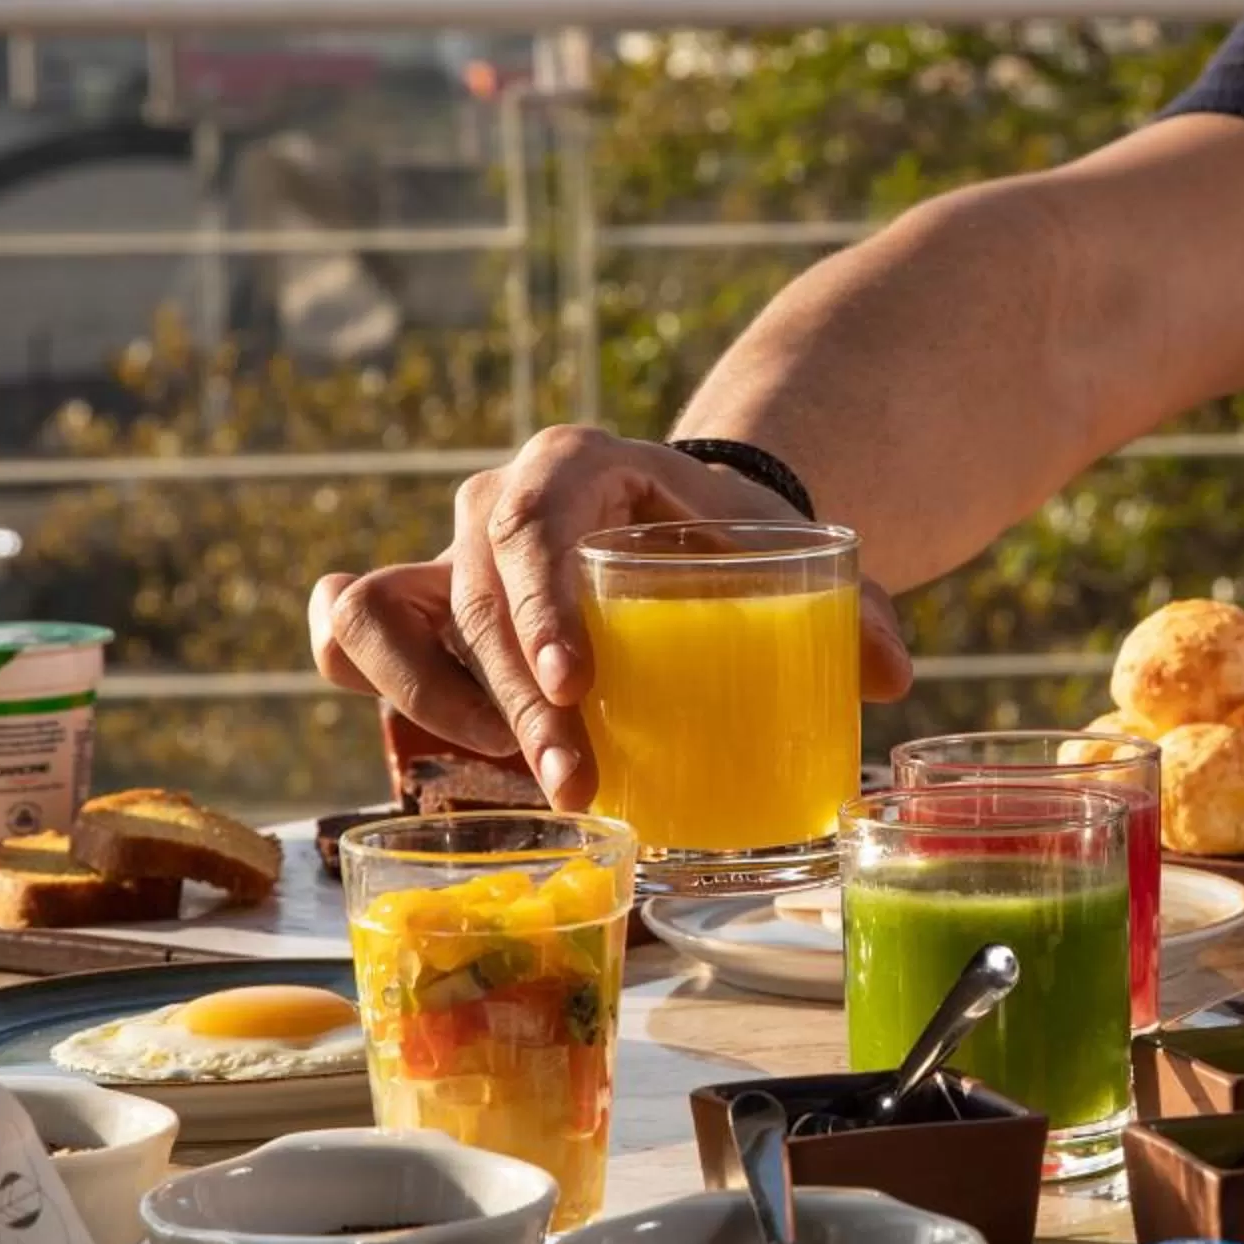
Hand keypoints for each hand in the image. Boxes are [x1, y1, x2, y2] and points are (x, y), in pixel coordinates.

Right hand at [309, 427, 913, 808]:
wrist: (682, 524)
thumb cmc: (730, 539)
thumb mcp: (789, 554)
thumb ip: (853, 609)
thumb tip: (896, 678)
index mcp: (578, 462)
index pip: (533, 524)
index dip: (539, 605)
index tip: (573, 687)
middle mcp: (494, 500)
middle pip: (474, 596)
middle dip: (515, 701)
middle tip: (575, 781)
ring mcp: (442, 552)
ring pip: (386, 617)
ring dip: (436, 703)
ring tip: (520, 774)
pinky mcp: (414, 604)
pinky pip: (348, 631)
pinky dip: (368, 682)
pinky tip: (429, 750)